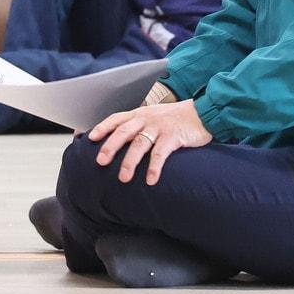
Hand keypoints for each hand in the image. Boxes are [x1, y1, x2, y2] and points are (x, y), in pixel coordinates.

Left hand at [88, 99, 212, 185]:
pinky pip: (161, 153)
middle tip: (100, 162)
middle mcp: (146, 119)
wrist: (202, 113)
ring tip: (124, 178)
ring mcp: (160, 127)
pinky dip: (154, 167)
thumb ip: (138, 126)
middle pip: (124, 132)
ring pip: (140, 144)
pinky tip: (151, 180)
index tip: (91, 139)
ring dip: (130, 162)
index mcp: (139, 114)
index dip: (103, 128)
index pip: (116, 119)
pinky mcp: (174, 136)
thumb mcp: (153, 116)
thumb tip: (119, 140)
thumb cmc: (175, 118)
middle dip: (110, 147)